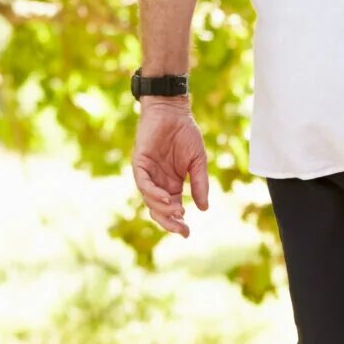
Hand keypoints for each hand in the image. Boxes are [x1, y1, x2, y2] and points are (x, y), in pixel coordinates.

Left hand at [131, 101, 210, 237]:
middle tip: (181, 229)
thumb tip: (204, 208)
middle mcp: (158, 182)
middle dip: (169, 222)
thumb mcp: (198, 161)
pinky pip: (143, 183)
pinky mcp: (139, 162)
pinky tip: (166, 197)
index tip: (187, 233)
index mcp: (172, 184)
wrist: (173, 111)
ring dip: (162, 208)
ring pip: (150, 199)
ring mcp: (148, 173)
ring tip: (177, 212)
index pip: (173, 209)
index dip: (178, 222)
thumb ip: (199, 183)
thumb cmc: (186, 133)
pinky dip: (153, 192)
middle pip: (159, 209)